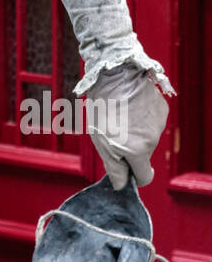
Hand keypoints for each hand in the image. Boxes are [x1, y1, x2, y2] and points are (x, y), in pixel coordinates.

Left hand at [83, 61, 169, 189]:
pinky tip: (131, 107)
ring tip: (121, 116)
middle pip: (144, 156)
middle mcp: (153, 140)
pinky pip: (153, 122)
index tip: (124, 167)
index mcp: (137, 151)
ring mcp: (159, 124)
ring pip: (148, 138)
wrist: (114, 75)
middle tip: (114, 133)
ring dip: (137, 133)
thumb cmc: (102, 108)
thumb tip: (121, 185)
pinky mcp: (162, 109)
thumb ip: (114, 168)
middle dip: (131, 150)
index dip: (133, 174)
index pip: (144, 177)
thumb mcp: (101, 142)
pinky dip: (143, 119)